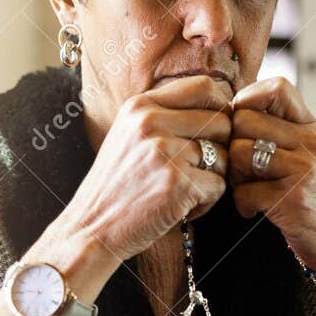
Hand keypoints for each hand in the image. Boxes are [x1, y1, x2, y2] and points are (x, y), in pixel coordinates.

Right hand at [55, 75, 231, 263]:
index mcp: (140, 106)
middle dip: (221, 148)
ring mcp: (165, 152)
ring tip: (184, 191)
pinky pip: (219, 186)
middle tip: (199, 170)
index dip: (221, 107)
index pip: (203, 86)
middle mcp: (151, 122)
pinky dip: (206, 202)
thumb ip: (164, 115)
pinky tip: (181, 208)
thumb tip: (219, 104)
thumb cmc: (116, 186)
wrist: (91, 228)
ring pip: (225, 157)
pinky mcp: (178, 183)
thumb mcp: (129, 135)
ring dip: (212, 178)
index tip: (217, 129)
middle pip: (222, 122)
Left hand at [227, 77, 315, 292]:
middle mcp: (311, 143)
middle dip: (232, 145)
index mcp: (312, 127)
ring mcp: (304, 170)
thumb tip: (236, 106)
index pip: (277, 86)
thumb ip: (282, 130)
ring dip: (234, 176)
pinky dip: (242, 205)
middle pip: (244, 120)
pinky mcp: (293, 200)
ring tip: (248, 190)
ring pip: (239, 153)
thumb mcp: (310, 155)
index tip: (243, 126)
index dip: (248, 98)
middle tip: (242, 170)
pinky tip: (254, 211)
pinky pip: (244, 191)